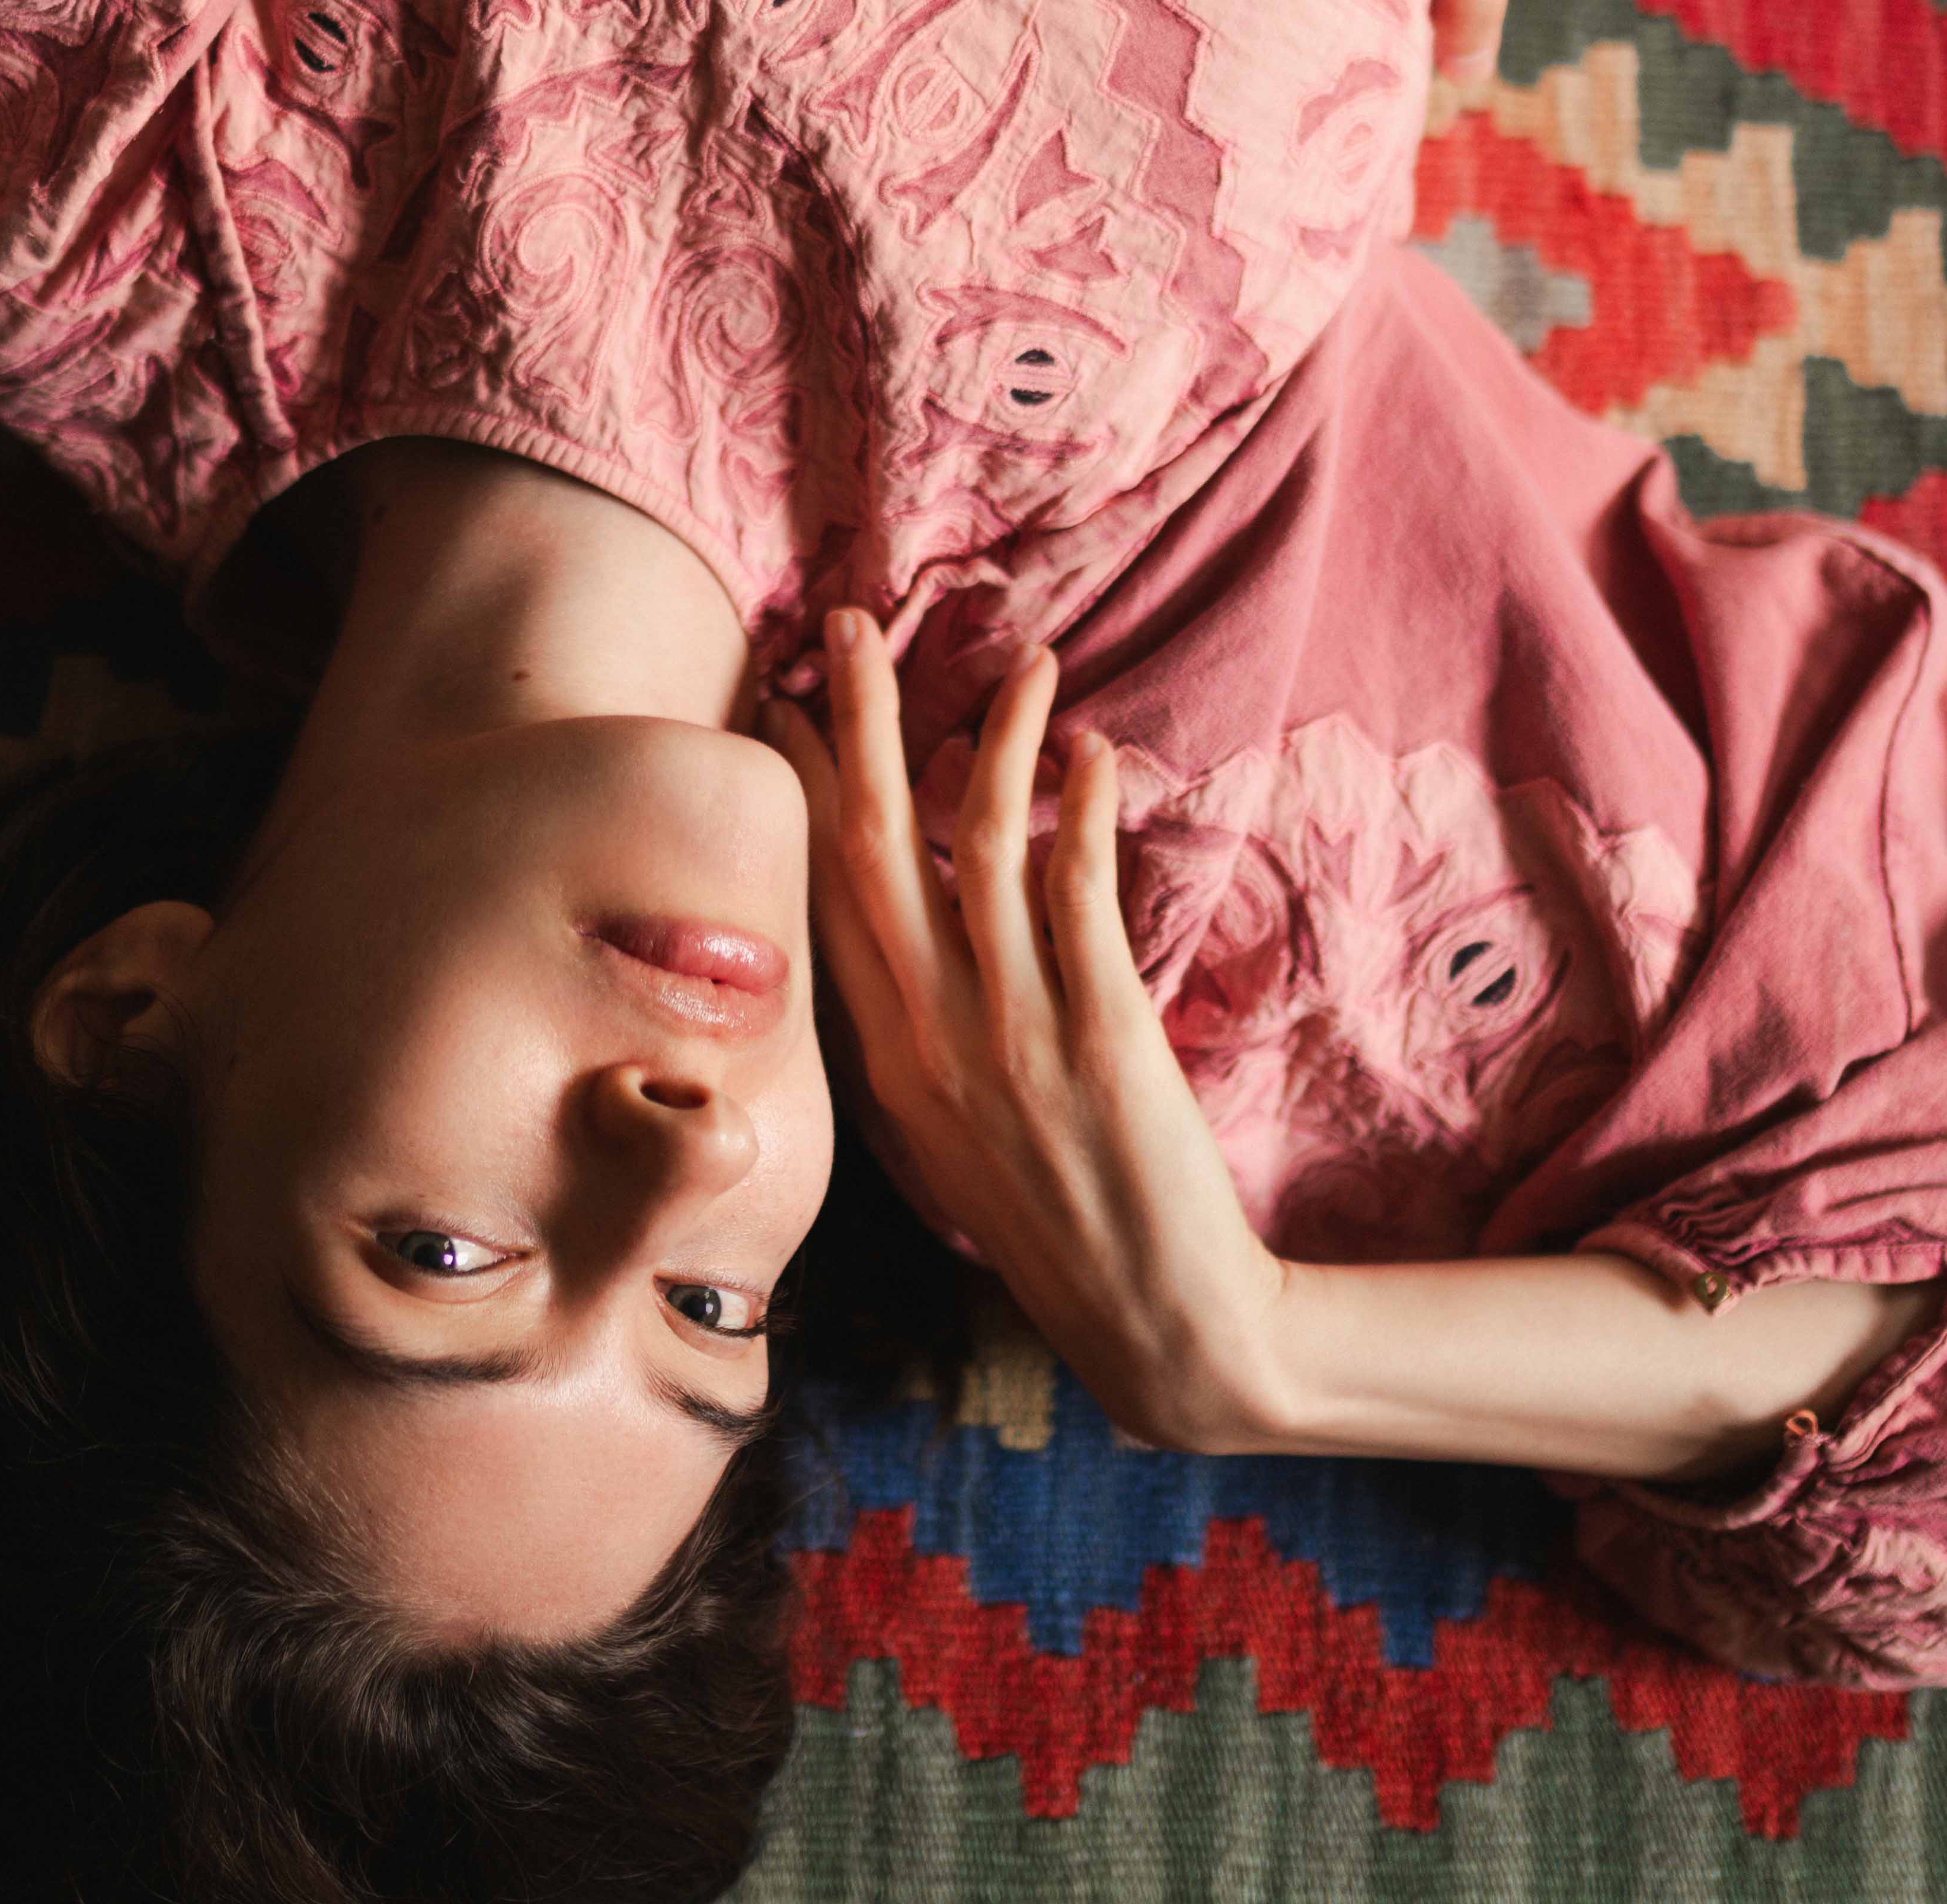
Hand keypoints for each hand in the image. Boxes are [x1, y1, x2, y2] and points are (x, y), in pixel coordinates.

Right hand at [765, 617, 1288, 1453]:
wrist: (1156, 1325)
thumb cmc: (1054, 1228)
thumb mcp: (946, 1138)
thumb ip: (916, 1040)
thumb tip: (903, 942)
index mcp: (883, 1058)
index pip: (820, 889)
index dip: (802, 785)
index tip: (790, 697)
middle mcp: (930, 1035)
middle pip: (874, 843)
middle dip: (859, 720)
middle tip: (850, 620)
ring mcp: (1013, 1034)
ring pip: (983, 847)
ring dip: (997, 740)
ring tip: (1025, 660)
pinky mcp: (1104, 1037)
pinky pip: (1081, 897)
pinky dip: (1085, 813)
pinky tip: (1093, 754)